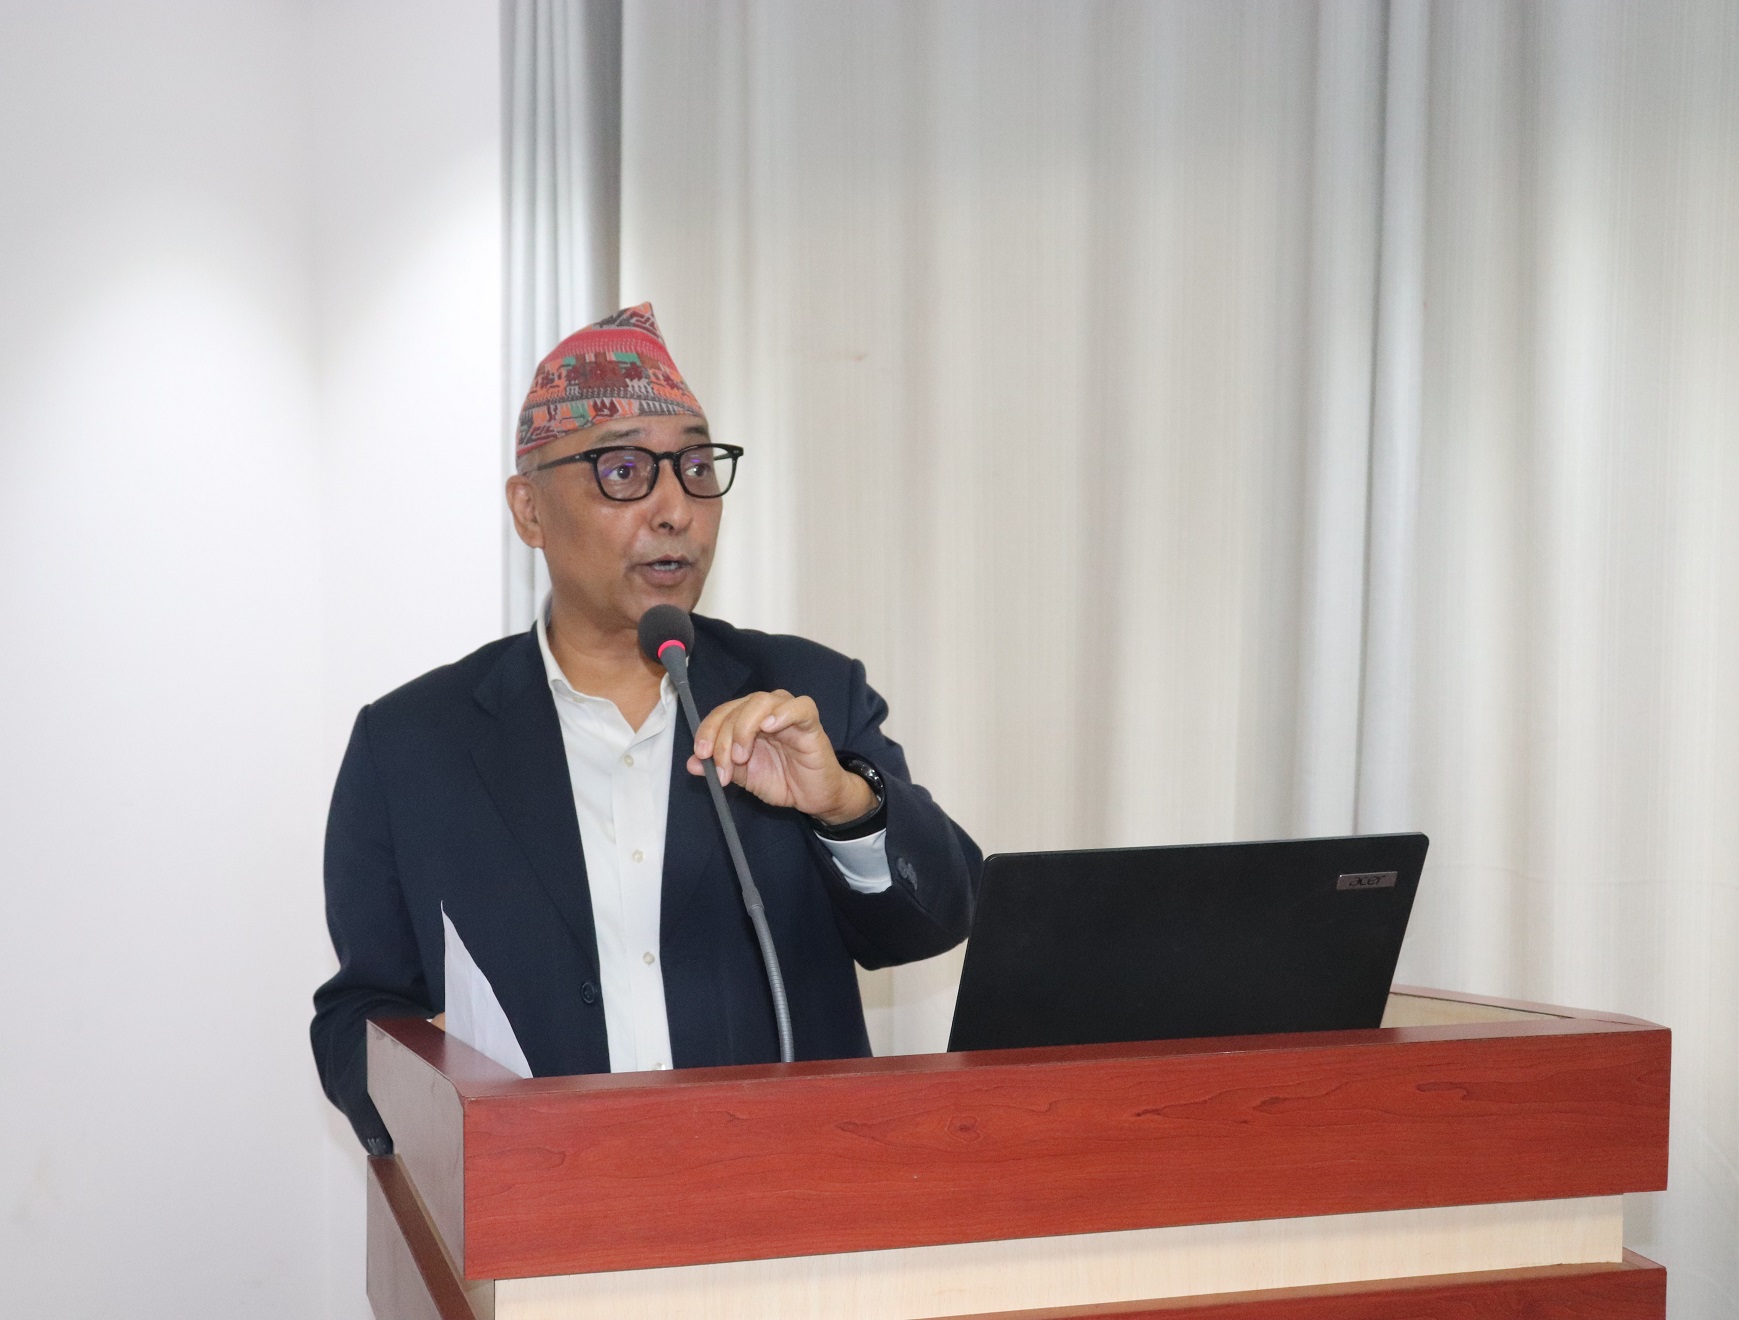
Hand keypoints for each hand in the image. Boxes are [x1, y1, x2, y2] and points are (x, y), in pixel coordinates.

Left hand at [689, 689, 876, 824]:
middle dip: (723, 738)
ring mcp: (788, 713)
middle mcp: (766, 710)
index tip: (700, 756)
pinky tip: (770, 726)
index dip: (707, 731)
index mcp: (747, 719)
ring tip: (743, 756)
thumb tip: (692, 764)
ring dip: (744, 728)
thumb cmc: (782, 780)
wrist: (813, 797)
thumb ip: (720, 766)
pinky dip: (782, 713)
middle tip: (724, 768)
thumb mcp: (744, 776)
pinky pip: (799, 707)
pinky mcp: (810, 722)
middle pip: (737, 708)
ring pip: (760, 702)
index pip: (722, 713)